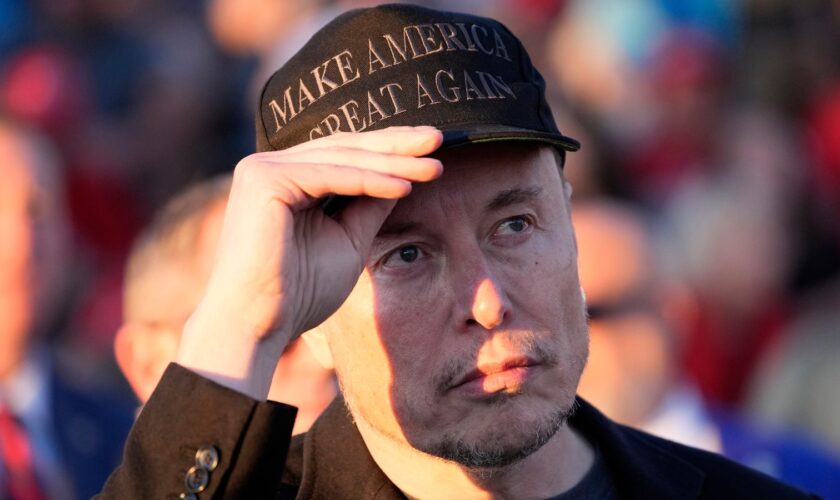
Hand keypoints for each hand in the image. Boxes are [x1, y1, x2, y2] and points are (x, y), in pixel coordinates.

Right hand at [177, 126, 442, 398]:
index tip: (433, 150)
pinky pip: (330, 175)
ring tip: (434, 167)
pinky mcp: (263, 179)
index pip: (346, 155)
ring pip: (342, 159)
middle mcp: (269, 166)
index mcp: (286, 179)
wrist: (257, 325)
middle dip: (396, 145)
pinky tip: (405, 186)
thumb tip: (404, 177)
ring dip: (392, 162)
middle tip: (440, 138)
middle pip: (345, 147)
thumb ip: (370, 206)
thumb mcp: (348, 241)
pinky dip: (370, 181)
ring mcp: (262, 168)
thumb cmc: (299, 293)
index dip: (390, 150)